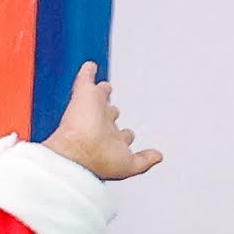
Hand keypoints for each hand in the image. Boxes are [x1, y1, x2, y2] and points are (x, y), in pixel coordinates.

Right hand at [46, 63, 160, 185]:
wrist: (75, 152)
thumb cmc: (97, 160)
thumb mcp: (128, 166)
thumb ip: (144, 160)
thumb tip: (158, 156)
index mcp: (109, 142)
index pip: (119, 136)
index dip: (123, 135)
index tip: (126, 135)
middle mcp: (99, 125)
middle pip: (108, 115)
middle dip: (110, 112)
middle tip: (112, 109)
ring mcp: (91, 109)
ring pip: (98, 97)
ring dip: (101, 92)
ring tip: (105, 87)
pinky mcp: (82, 94)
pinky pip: (85, 78)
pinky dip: (87, 72)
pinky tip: (90, 67)